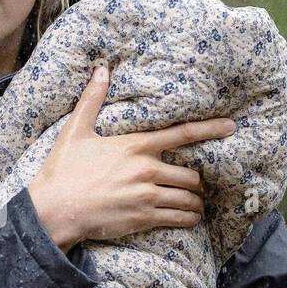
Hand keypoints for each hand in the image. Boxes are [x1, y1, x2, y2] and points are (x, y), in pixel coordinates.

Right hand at [27, 62, 235, 251]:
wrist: (55, 208)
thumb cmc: (64, 170)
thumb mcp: (76, 131)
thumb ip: (92, 100)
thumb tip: (101, 69)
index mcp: (136, 145)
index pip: (182, 134)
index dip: (210, 129)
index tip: (231, 126)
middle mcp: (147, 169)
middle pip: (192, 173)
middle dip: (198, 180)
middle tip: (198, 184)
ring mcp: (147, 195)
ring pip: (189, 197)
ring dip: (197, 201)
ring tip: (197, 204)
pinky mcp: (144, 217)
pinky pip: (179, 217)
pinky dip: (189, 218)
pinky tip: (190, 218)